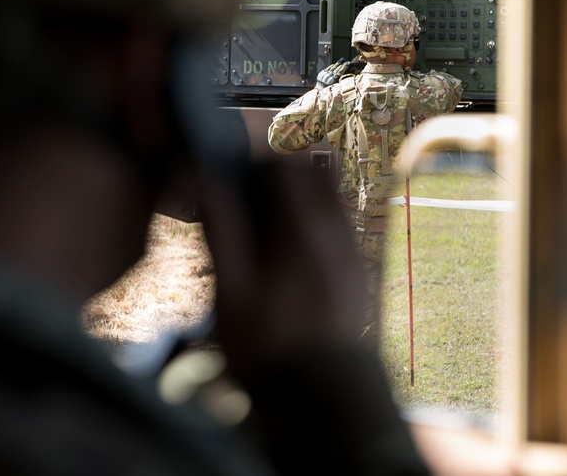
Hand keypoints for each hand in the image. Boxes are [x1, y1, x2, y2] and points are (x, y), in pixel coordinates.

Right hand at [199, 159, 366, 382]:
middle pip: (313, 174)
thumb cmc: (272, 350)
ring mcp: (353, 252)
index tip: (229, 182)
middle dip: (279, 176)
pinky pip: (339, 227)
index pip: (283, 167)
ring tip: (265, 231)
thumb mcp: (233, 295)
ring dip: (299, 199)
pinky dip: (315, 224)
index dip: (252, 166)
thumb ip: (224, 234)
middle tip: (247, 201)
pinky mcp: (359, 274)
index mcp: (303, 231)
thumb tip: (207, 182)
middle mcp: (336, 233)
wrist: (329, 401)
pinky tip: (289, 259)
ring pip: (329, 199)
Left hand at [315, 58, 363, 88]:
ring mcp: (325, 74)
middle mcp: (330, 76)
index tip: (349, 63)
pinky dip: (331, 66)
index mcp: (334, 79)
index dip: (345, 66)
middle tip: (347, 61)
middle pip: (337, 68)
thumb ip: (341, 81)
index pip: (341, 71)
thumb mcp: (336, 87)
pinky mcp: (322, 74)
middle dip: (343, 64)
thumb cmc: (329, 92)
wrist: (319, 92)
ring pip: (333, 67)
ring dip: (338, 63)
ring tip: (342, 59)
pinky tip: (334, 64)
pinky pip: (328, 68)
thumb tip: (348, 75)